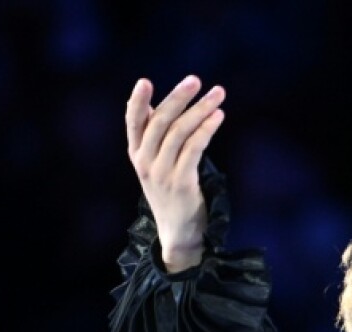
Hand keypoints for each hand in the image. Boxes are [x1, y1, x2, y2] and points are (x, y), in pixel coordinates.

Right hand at [125, 75, 226, 271]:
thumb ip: (156, 138)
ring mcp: (162, 173)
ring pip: (180, 133)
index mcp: (136, 154)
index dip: (137, 102)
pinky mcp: (181, 183)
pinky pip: (194, 150)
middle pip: (160, 122)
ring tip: (218, 94)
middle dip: (179, 98)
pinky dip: (206, 130)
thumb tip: (158, 105)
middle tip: (196, 80)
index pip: (133, 122)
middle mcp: (145, 162)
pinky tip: (218, 117)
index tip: (145, 81)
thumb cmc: (171, 192)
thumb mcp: (156, 164)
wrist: (178, 232)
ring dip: (200, 110)